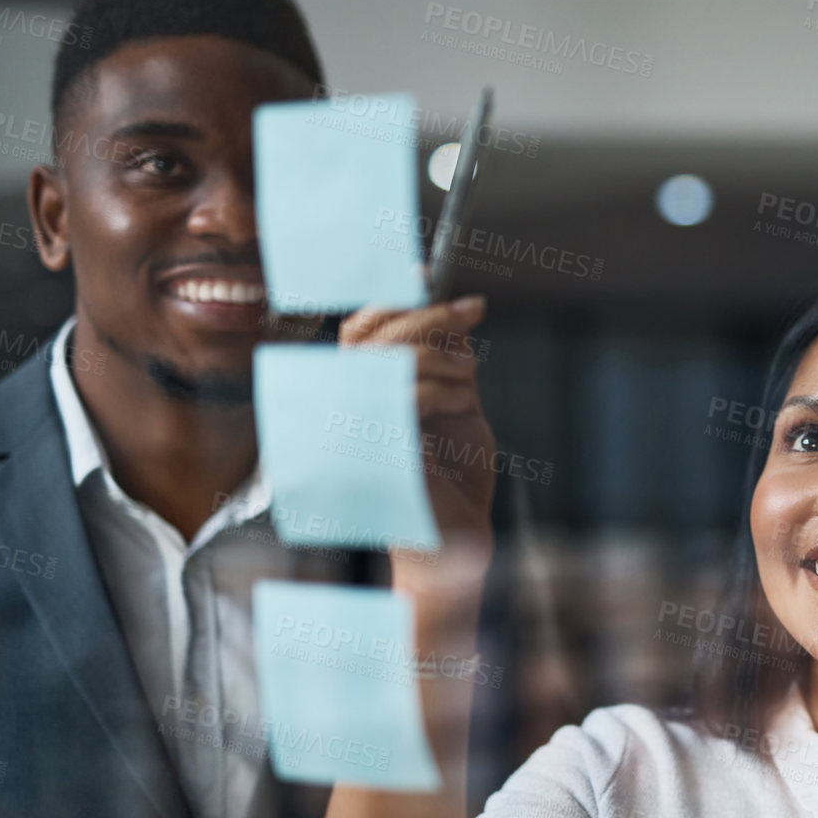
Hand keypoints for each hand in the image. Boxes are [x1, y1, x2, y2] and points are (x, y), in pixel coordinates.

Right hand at [339, 296, 496, 593]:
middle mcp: (345, 410)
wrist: (455, 541)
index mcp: (359, 394)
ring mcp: (355, 431)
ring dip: (445, 358)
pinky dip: (446, 390)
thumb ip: (446, 362)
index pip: (357, 330)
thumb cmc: (453, 479)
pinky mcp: (377, 450)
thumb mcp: (456, 405)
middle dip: (428, 314)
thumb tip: (454, 312)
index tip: (427, 276)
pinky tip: (465, 406)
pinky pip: (407, 395)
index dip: (388, 297)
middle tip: (472, 310)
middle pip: (373, 334)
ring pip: (392, 358)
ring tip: (470, 381)